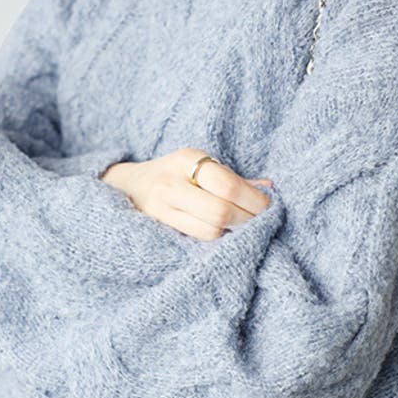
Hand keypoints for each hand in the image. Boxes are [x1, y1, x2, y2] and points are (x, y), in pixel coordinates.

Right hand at [101, 148, 272, 240]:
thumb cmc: (174, 174)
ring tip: (241, 227)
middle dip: (247, 220)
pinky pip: (197, 238)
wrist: (128, 186)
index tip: (269, 208)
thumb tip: (268, 188)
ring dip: (233, 232)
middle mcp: (171, 182)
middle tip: (260, 222)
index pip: (228, 185)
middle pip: (220, 212)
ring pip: (210, 230)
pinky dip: (217, 238)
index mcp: (187, 159)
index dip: (254, 201)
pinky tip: (222, 232)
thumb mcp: (199, 165)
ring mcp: (161, 207)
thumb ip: (231, 177)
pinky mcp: (157, 226)